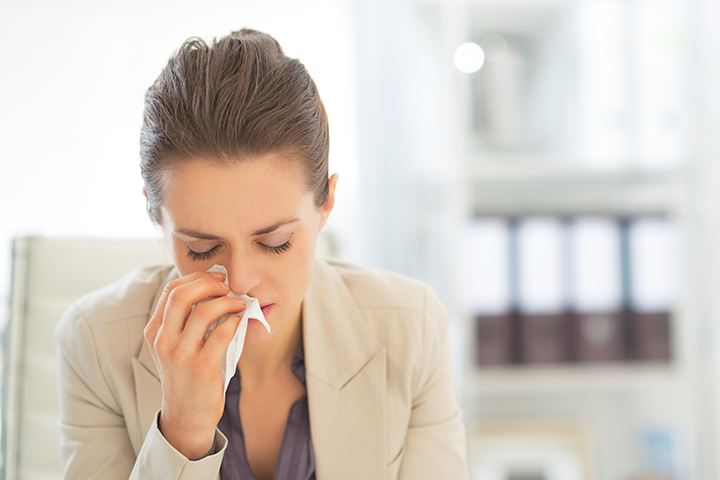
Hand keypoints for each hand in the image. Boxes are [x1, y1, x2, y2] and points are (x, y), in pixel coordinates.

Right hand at [143, 271, 245, 458]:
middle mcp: (163, 341)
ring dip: (227, 302)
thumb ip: (183, 321)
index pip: (171, 291)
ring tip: (239, 304)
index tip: (217, 278)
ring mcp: (180, 354)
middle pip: (182, 295)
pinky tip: (240, 322)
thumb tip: (212, 288)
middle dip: (210, 283)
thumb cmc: (186, 375)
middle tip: (228, 286)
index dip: (197, 278)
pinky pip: (222, 332)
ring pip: (204, 311)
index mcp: (155, 331)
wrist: (186, 415)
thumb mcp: (174, 346)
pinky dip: (235, 321)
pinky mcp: (201, 367)